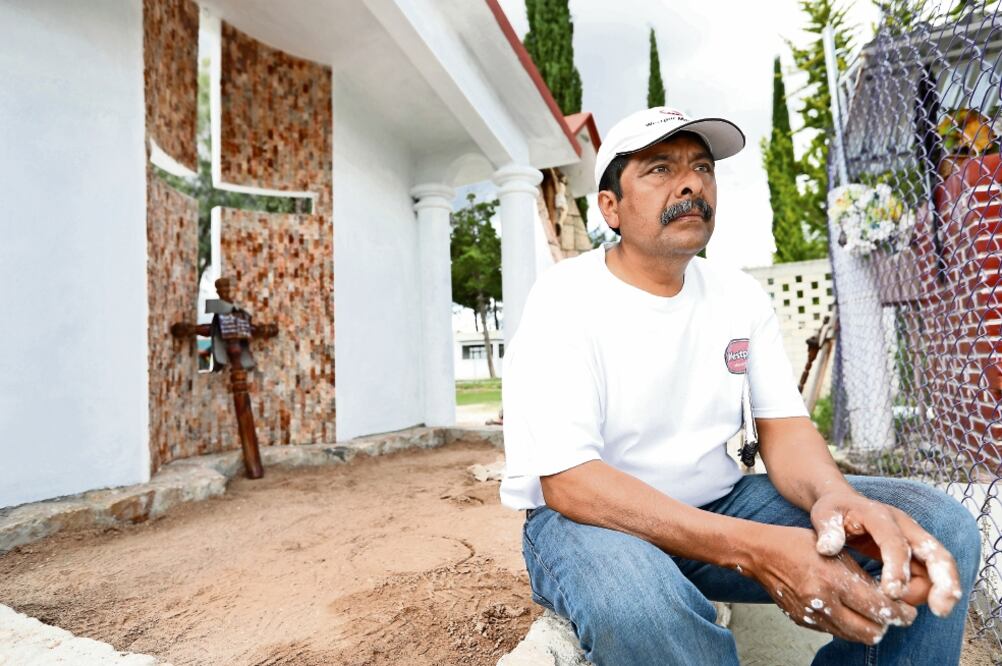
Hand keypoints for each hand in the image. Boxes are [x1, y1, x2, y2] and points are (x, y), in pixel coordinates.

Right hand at [749, 525, 916, 644]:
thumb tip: (892, 597)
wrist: (761, 553)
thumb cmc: (798, 544)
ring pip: (855, 636)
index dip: (901, 613)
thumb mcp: (835, 551)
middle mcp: (822, 600)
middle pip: (871, 631)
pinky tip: (849, 611)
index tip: (908, 610)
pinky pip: (836, 632)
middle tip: (895, 615)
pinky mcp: (803, 622)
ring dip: (869, 628)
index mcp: (833, 578)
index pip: (880, 608)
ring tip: (874, 614)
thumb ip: (862, 575)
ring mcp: (811, 614)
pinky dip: (848, 626)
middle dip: (888, 625)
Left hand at [811, 490, 962, 616]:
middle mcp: (905, 526)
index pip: (895, 542)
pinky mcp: (917, 551)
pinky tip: (912, 603)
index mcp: (879, 516)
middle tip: (941, 609)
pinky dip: (930, 590)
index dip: (897, 568)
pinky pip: (932, 573)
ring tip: (920, 610)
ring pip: (940, 565)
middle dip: (944, 581)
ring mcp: (914, 538)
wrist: (845, 503)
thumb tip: (828, 549)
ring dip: (941, 590)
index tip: (892, 593)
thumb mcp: (824, 514)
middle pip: (935, 552)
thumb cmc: (835, 510)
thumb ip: (827, 529)